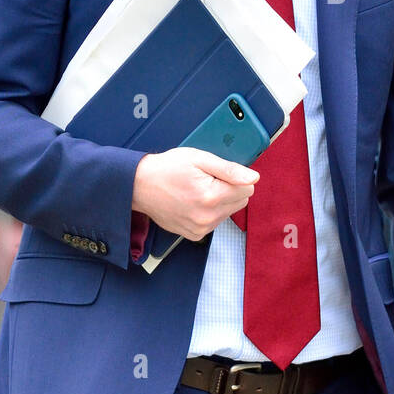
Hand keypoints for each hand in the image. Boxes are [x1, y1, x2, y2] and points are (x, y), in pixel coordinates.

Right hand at [131, 148, 258, 242]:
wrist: (139, 186)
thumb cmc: (167, 168)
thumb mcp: (199, 159)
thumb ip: (229, 169)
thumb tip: (254, 178)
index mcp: (212, 197)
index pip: (248, 188)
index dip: (234, 177)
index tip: (215, 173)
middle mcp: (208, 217)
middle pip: (241, 201)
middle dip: (229, 189)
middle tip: (205, 180)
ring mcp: (200, 229)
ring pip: (228, 212)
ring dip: (219, 201)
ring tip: (196, 190)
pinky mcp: (194, 235)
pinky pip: (215, 221)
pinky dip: (209, 212)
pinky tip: (192, 202)